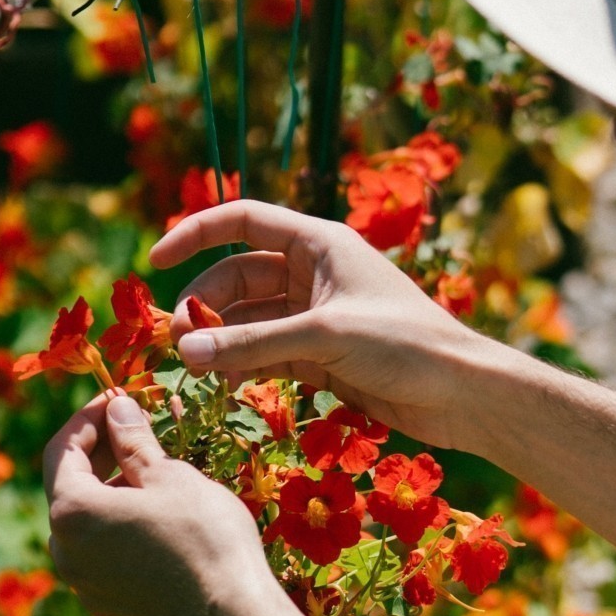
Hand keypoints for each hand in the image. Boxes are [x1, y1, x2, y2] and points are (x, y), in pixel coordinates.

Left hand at [43, 390, 283, 615]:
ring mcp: (85, 587)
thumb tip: (118, 408)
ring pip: (89, 528)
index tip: (118, 400)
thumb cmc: (207, 541)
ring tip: (156, 482)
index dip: (89, 419)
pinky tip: (162, 529)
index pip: (62, 450)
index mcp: (73, 512)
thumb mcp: (172, 477)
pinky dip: (122, 536)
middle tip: (138, 433)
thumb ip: (135, 441)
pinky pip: (106, 561)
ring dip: (112, 498)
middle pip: (70, 490)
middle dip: (100, 457)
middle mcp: (65, 553)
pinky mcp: (110, 610)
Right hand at [150, 201, 498, 449]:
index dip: (195, 235)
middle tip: (176, 341)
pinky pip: (268, 354)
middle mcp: (314, 273)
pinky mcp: (323, 357)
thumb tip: (186, 353)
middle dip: (204, 305)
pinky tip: (223, 384)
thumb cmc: (405, 345)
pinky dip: (243, 366)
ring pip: (250, 321)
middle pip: (239, 278)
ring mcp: (317, 316)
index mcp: (319, 243)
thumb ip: (252, 345)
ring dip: (220, 341)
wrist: (461, 394)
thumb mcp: (324, 338)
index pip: (242, 222)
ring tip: (192, 368)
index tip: (154, 262)